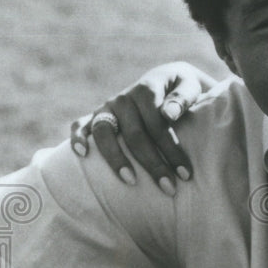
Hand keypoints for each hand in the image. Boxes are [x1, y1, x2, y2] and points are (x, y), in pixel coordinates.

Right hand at [70, 62, 216, 194]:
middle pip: (135, 134)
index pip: (157, 123)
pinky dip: (78, 138)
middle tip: (169, 188)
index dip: (172, 149)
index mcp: (147, 88)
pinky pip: (80, 125)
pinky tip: (82, 155)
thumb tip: (169, 114)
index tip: (185, 174)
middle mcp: (124, 98)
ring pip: (104, 132)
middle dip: (153, 164)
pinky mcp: (96, 116)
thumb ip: (183, 97)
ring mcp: (107, 107)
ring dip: (116, 158)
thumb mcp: (190, 86)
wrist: (168, 79)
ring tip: (131, 181)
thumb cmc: (183, 88)